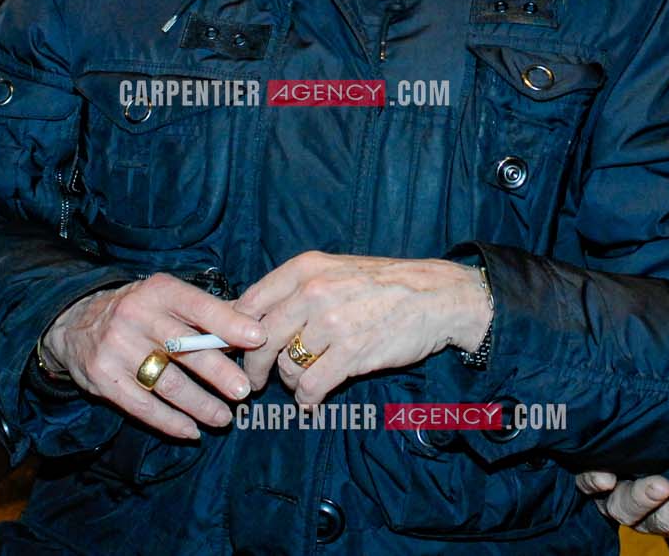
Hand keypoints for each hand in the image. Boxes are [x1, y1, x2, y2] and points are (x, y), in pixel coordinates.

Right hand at [40, 273, 267, 439]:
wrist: (74, 323)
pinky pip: (142, 405)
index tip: (257, 339)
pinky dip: (169, 421)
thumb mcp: (165, 297)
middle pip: (184, 349)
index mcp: (158, 291)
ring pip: (166, 382)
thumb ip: (206, 311)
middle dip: (218, 372)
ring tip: (224, 418)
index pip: (198, 307)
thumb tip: (252, 321)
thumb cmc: (137, 310)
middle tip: (244, 391)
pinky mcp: (103, 378)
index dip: (229, 323)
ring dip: (199, 404)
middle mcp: (135, 316)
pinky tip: (191, 430)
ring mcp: (117, 348)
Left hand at [234, 251, 490, 406]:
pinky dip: (307, 399)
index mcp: (305, 268)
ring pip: (286, 365)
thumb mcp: (334, 270)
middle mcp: (313, 292)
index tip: (233, 350)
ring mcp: (333, 323)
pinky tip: (311, 400)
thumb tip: (246, 315)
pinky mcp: (352, 353)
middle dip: (254, 366)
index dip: (233, 332)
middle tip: (256, 380)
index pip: (249, 303)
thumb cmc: (382, 284)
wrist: (435, 295)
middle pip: (260, 340)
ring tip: (300, 383)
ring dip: (289, 381)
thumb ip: (293, 289)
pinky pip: (311, 385)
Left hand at [577, 464, 668, 539]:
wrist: (603, 458)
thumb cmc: (653, 455)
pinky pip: (587, 486)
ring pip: (629, 508)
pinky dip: (594, 482)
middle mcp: (644, 513)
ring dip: (646, 496)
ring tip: (661, 485)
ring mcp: (615, 500)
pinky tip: (603, 477)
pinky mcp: (588, 483)